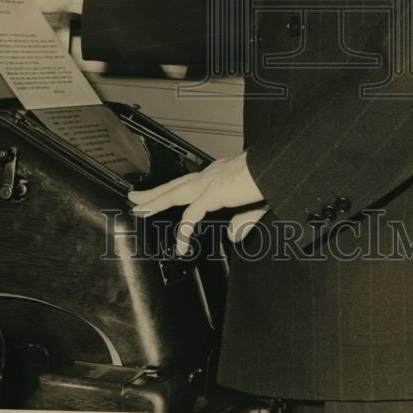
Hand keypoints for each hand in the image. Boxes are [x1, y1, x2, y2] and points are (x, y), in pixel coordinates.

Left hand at [127, 152, 267, 254]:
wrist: (278, 167)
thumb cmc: (271, 178)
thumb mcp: (256, 205)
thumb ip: (243, 220)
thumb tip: (233, 236)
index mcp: (219, 174)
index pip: (191, 182)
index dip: (176, 189)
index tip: (165, 194)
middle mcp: (211, 175)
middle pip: (175, 185)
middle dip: (154, 192)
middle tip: (135, 197)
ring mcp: (209, 183)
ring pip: (174, 194)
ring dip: (154, 202)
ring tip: (138, 209)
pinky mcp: (212, 193)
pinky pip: (191, 215)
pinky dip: (184, 231)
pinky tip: (181, 244)